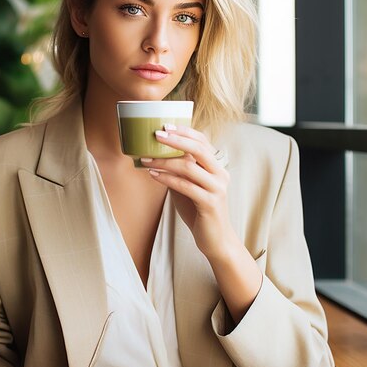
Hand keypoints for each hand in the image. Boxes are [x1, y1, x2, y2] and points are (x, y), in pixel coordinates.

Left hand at [142, 124, 235, 261]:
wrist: (216, 240)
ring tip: (146, 159)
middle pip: (198, 149)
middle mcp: (220, 174)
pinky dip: (167, 179)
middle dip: (176, 140)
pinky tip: (153, 175)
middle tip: (156, 135)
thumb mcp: (189, 187)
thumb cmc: (200, 212)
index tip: (166, 126)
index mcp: (217, 168)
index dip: (185, 132)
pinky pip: (185, 186)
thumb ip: (180, 172)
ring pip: (189, 167)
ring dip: (165, 161)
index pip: (203, 142)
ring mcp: (217, 188)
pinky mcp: (210, 203)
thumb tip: (157, 156)